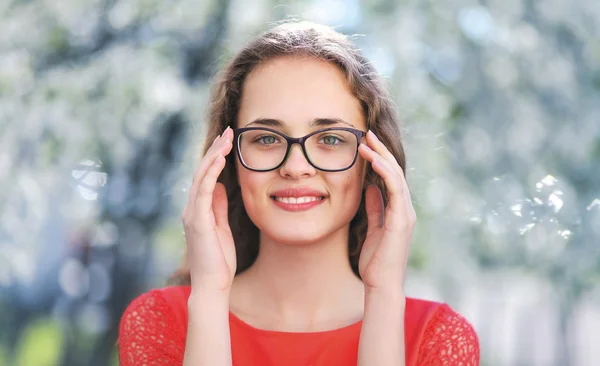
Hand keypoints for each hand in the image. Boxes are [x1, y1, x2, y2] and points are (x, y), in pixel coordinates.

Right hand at [182, 126, 235, 292]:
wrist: (213, 285)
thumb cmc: (218, 260)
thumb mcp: (221, 227)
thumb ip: (218, 206)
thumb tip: (220, 185)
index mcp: (198, 210)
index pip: (206, 177)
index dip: (216, 157)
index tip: (228, 141)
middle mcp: (192, 208)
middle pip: (202, 171)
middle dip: (216, 149)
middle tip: (229, 131)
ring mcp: (193, 213)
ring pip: (201, 176)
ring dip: (214, 155)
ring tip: (227, 138)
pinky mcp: (198, 220)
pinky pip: (203, 190)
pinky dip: (211, 172)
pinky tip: (220, 158)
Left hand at [357, 130, 415, 293]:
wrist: (381, 284)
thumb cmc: (376, 261)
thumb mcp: (372, 228)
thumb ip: (374, 208)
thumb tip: (370, 188)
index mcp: (398, 210)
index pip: (390, 177)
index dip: (379, 159)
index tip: (365, 143)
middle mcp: (405, 209)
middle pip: (395, 171)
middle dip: (381, 150)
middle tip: (367, 133)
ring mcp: (405, 213)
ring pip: (396, 176)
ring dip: (381, 156)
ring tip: (366, 141)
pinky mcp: (402, 220)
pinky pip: (395, 189)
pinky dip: (384, 172)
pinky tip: (373, 160)